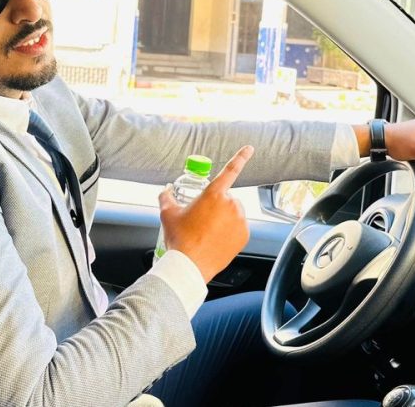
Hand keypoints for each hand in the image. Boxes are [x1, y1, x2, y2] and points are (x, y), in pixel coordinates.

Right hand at [158, 146, 254, 282]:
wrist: (190, 265)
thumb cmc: (180, 239)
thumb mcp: (168, 214)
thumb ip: (166, 197)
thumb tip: (164, 191)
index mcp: (213, 194)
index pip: (230, 170)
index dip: (240, 157)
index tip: (249, 148)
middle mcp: (230, 204)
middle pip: (225, 198)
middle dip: (216, 206)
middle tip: (202, 220)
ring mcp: (240, 220)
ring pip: (233, 212)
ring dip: (224, 218)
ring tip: (208, 232)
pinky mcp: (244, 235)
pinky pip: (238, 227)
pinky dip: (230, 231)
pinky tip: (216, 239)